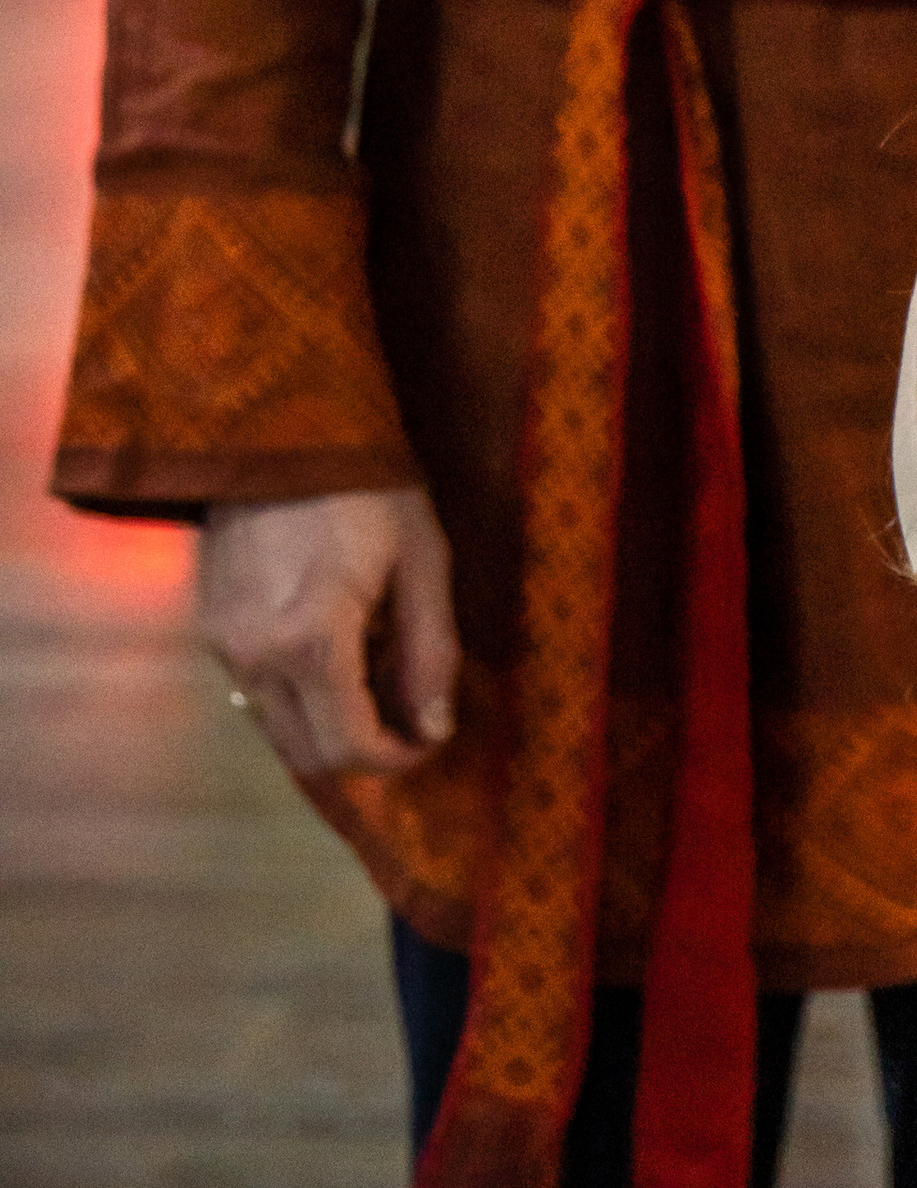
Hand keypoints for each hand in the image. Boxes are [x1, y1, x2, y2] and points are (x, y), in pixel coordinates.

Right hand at [200, 487, 457, 778]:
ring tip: (372, 672)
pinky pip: (254, 691)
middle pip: (308, 754)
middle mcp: (256, 657)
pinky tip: (331, 648)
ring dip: (325, 724)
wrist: (283, 427)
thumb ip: (432, 649)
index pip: (349, 748)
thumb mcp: (422, 558)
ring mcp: (223, 645)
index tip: (428, 740)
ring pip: (276, 728)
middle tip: (406, 715)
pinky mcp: (209, 628)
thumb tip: (436, 727)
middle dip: (362, 749)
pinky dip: (295, 694)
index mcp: (313, 639)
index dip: (396, 761)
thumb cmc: (366, 485)